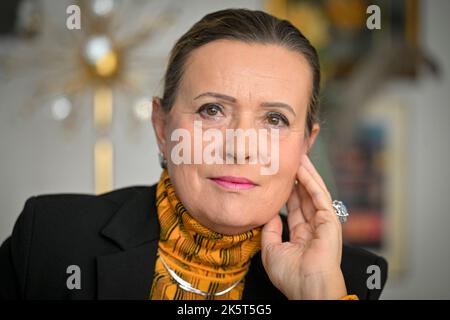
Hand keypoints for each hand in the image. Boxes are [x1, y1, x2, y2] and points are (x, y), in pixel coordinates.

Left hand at [261, 154, 346, 299]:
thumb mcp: (271, 250)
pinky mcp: (330, 221)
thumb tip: (270, 214)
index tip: (280, 178)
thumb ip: (270, 230)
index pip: (294, 208)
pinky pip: (319, 196)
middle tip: (290, 160)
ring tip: (298, 157)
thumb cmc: (290, 276)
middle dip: (297, 178)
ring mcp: (323, 223)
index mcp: (301, 236)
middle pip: (304, 197)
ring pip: (313, 193)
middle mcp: (313, 227)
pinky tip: (303, 169)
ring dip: (305, 174)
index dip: (288, 192)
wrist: (307, 288)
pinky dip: (311, 182)